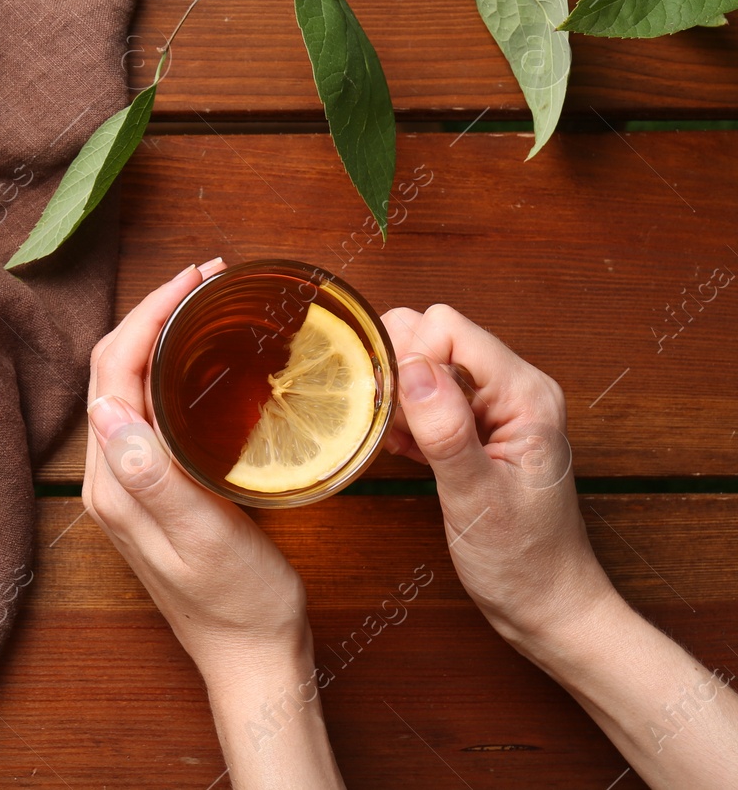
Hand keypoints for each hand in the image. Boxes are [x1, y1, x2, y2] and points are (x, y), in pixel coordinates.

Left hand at [84, 259, 307, 672]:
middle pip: (112, 368)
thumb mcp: (204, 539)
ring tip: (207, 301)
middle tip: (209, 277)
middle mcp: (108, 476)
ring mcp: (128, 481)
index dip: (148, 315)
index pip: (112, 371)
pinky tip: (205, 358)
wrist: (252, 659)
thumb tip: (106, 406)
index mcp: (113, 482)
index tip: (196, 279)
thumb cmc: (238, 604)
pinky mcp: (152, 487)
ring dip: (159, 334)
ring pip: (128, 384)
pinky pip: (149, 408)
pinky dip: (170, 368)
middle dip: (152, 312)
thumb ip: (155, 476)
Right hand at [385, 306, 737, 789]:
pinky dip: (406, 417)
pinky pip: (429, 397)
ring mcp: (497, 408)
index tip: (393, 408)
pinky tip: (400, 449)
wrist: (547, 604)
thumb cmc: (522, 561)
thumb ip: (446, 430)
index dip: (410, 358)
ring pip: (427, 366)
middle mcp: (514, 389)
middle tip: (385, 423)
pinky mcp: (479, 428)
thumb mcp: (477, 498)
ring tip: (395, 442)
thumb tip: (412, 368)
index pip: (449, 329)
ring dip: (398, 396)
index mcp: (525, 395)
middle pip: (435, 338)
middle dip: (398, 370)